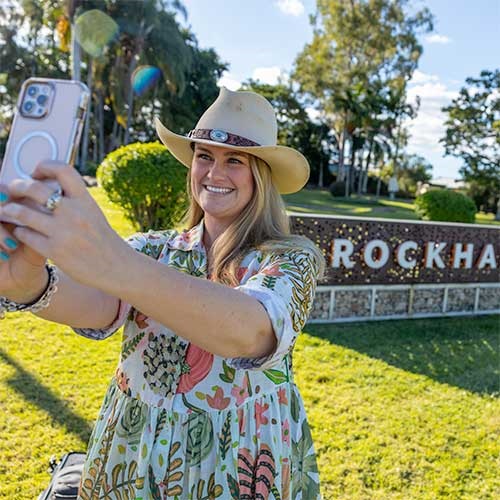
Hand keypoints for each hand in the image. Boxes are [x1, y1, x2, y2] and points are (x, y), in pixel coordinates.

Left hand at [0, 161, 125, 289]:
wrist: (117, 267)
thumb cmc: (103, 240)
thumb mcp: (93, 214)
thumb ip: (74, 201)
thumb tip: (48, 187)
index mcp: (86, 200)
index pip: (63, 170)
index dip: (44, 166)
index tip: (36, 173)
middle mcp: (75, 213)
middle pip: (34, 188)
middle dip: (17, 187)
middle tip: (13, 190)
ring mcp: (64, 232)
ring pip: (23, 213)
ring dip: (10, 210)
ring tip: (7, 211)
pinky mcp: (55, 251)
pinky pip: (25, 235)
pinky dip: (19, 231)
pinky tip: (21, 231)